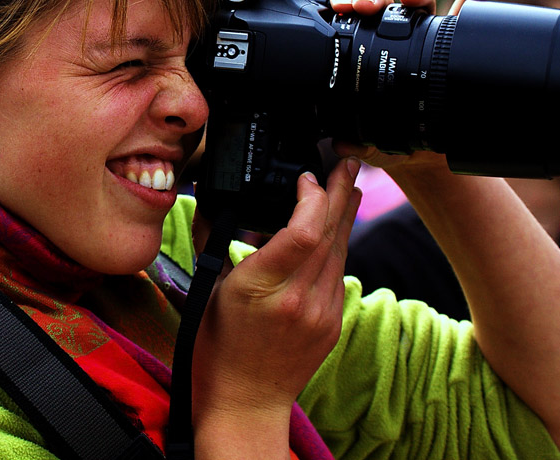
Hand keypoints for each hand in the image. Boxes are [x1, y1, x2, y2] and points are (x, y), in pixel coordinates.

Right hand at [190, 158, 361, 454]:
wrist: (246, 400)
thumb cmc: (218, 346)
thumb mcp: (212, 288)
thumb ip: (222, 243)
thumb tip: (225, 203)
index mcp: (262, 287)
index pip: (303, 231)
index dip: (312, 197)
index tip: (305, 177)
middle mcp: (299, 298)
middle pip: (331, 232)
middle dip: (340, 191)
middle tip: (345, 160)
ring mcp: (322, 311)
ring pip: (341, 248)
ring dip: (344, 213)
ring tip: (347, 182)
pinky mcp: (334, 321)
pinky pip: (339, 271)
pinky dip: (337, 244)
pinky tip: (334, 227)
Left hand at [326, 0, 491, 170]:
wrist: (433, 151)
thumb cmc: (397, 139)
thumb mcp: (377, 143)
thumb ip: (361, 140)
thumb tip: (343, 142)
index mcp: (368, 51)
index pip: (354, 19)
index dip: (347, 2)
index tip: (343, 6)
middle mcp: (395, 37)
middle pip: (381, 3)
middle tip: (363, 5)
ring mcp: (428, 35)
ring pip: (418, 2)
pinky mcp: (460, 41)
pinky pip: (473, 7)